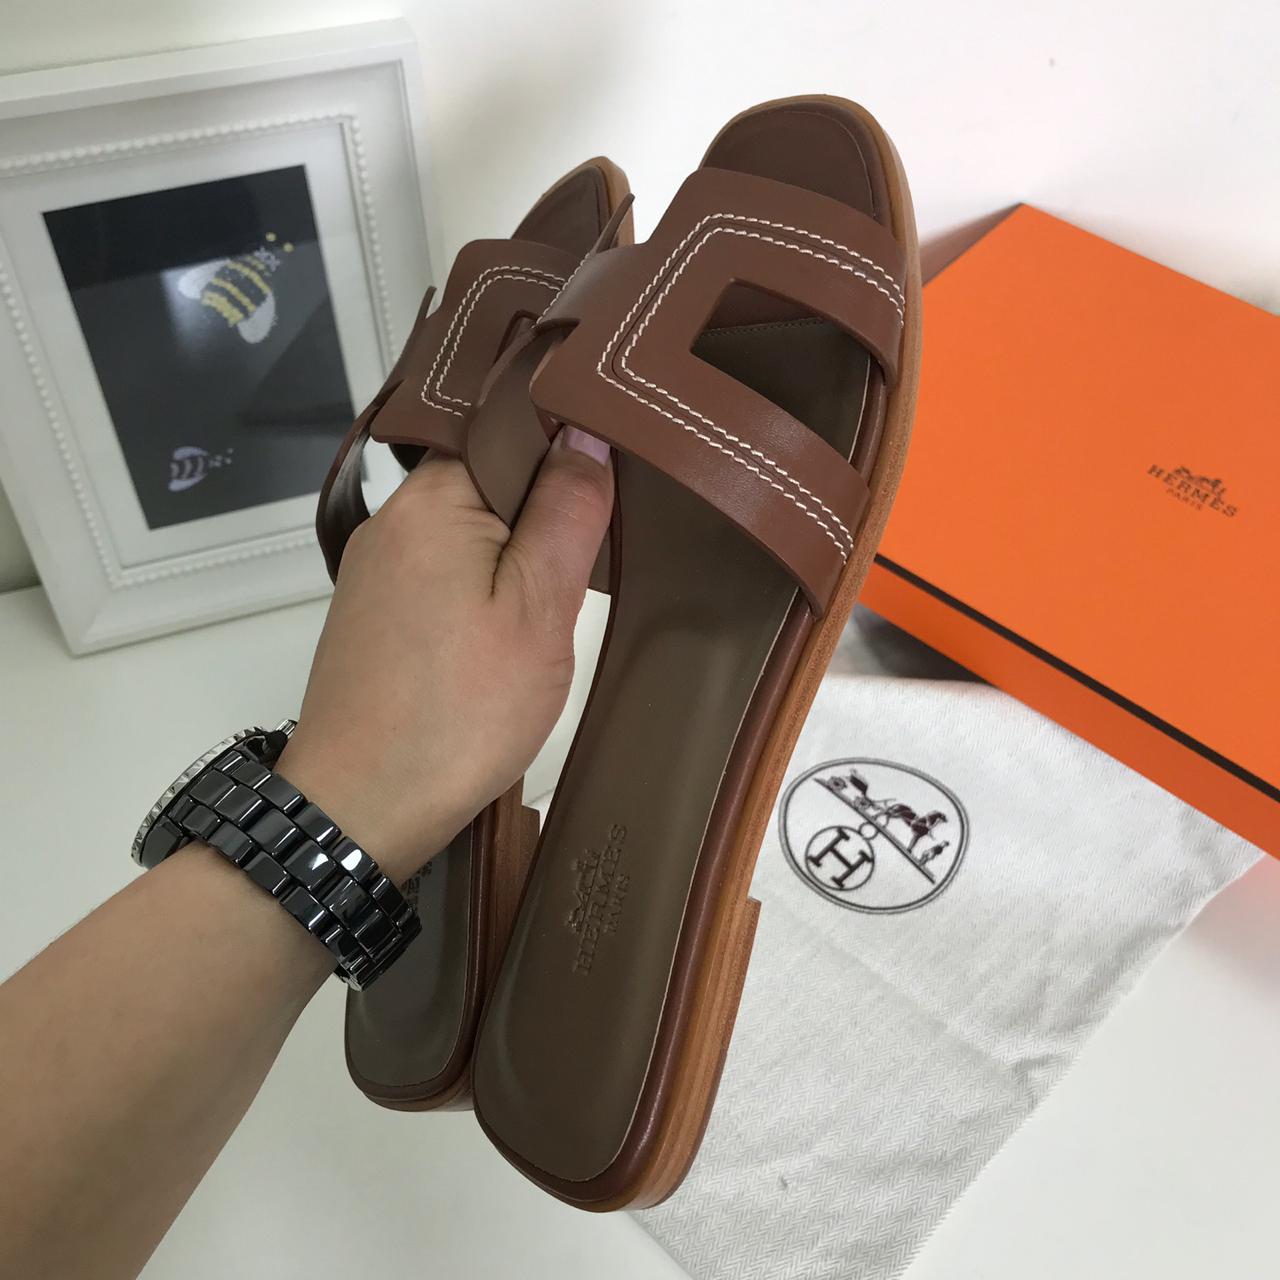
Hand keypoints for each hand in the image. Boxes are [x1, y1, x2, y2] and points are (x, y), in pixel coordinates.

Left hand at [276, 427, 611, 883]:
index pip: (512, 431)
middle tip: (594, 564)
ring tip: (554, 609)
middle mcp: (394, 518)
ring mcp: (378, 569)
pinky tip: (506, 636)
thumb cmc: (459, 711)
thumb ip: (567, 513)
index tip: (615, 487)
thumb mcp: (539, 610)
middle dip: (546, 516)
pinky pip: (445, 573)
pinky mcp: (375, 614)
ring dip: (517, 561)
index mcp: (433, 497)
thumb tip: (586, 434)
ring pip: (470, 533)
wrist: (360, 809)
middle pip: (491, 483)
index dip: (569, 450)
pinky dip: (484, 592)